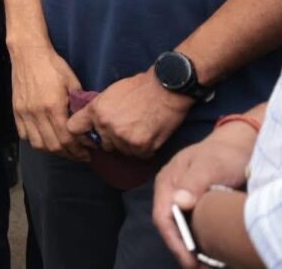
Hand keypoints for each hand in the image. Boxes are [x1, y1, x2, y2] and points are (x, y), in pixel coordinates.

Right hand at [10, 41, 88, 159]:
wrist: (28, 53)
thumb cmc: (53, 66)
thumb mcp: (73, 83)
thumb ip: (79, 105)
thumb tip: (87, 124)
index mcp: (53, 106)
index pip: (66, 139)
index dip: (78, 150)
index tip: (88, 153)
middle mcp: (37, 113)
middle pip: (53, 145)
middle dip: (69, 154)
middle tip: (79, 155)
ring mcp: (24, 112)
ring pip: (38, 144)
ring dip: (52, 150)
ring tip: (63, 148)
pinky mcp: (16, 110)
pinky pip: (25, 135)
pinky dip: (36, 141)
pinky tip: (46, 138)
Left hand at [68, 68, 191, 157]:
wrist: (165, 88)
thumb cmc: (139, 87)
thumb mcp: (110, 93)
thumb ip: (99, 110)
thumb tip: (92, 124)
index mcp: (95, 110)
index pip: (73, 129)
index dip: (81, 134)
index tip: (90, 136)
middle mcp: (105, 125)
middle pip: (102, 144)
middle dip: (112, 140)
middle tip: (126, 130)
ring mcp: (123, 137)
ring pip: (122, 151)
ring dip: (130, 145)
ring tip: (140, 129)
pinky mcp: (141, 146)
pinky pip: (139, 155)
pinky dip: (145, 149)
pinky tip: (150, 134)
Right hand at [153, 122, 255, 266]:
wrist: (238, 146)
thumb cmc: (222, 154)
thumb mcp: (210, 165)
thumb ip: (193, 182)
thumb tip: (179, 202)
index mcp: (167, 183)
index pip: (162, 217)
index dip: (173, 241)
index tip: (189, 261)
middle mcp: (171, 193)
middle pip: (169, 226)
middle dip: (181, 249)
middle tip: (199, 268)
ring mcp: (183, 199)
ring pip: (180, 227)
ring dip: (190, 247)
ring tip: (205, 264)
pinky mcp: (196, 204)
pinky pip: (191, 225)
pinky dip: (198, 240)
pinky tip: (209, 249)